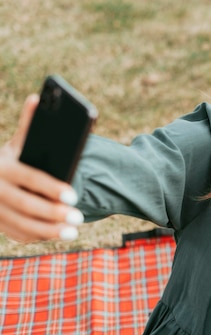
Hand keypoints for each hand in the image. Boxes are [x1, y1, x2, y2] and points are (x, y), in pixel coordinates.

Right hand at [0, 95, 82, 241]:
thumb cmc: (12, 159)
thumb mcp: (18, 144)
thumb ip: (30, 126)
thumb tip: (38, 98)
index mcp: (4, 166)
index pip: (31, 179)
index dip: (52, 188)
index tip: (74, 196)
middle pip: (26, 205)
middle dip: (54, 213)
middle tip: (79, 217)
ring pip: (22, 224)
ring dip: (49, 231)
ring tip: (73, 232)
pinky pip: (18, 234)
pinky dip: (38, 236)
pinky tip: (58, 236)